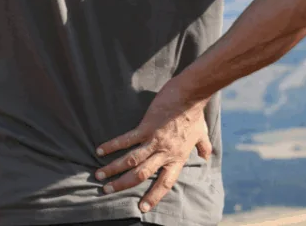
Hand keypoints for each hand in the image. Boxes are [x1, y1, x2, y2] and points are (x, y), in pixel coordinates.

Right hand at [94, 87, 212, 212]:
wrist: (190, 95)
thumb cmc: (195, 113)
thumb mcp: (202, 133)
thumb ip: (203, 146)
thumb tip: (206, 155)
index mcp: (177, 157)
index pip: (165, 183)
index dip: (154, 196)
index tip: (142, 208)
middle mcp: (165, 153)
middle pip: (141, 175)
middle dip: (122, 185)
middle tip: (107, 191)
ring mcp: (154, 140)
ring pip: (131, 160)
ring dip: (113, 169)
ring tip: (99, 176)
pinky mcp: (146, 127)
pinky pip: (126, 140)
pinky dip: (112, 146)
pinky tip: (100, 151)